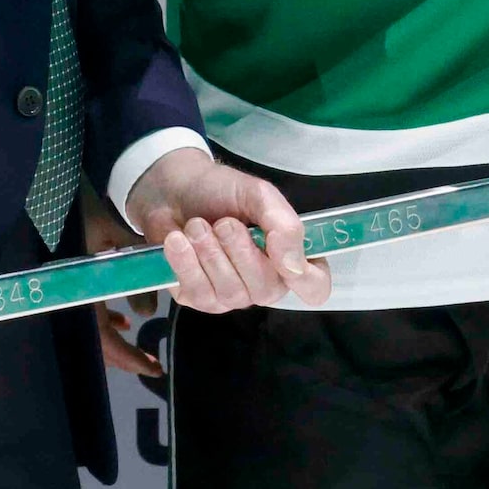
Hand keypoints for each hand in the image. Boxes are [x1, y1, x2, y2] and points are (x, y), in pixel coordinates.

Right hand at [83, 190, 164, 376]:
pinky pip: (89, 310)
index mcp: (81, 290)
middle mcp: (73, 295)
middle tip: (150, 363)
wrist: (52, 189)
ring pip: (94, 328)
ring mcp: (71, 289)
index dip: (129, 357)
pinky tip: (124, 316)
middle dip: (125, 354)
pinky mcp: (71, 282)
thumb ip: (131, 270)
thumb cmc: (81, 209)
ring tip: (138, 338)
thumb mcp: (111, 236)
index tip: (153, 367)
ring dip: (116, 337)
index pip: (105, 338)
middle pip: (98, 341)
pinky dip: (107, 318)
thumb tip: (147, 313)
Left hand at [119, 145, 332, 315]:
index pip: (315, 287)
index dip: (305, 279)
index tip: (279, 254)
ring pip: (230, 293)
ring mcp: (231, 295)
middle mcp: (265, 282)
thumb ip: (285, 226)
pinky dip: (186, 262)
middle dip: (240, 252)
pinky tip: (178, 240)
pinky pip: (198, 293)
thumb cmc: (221, 191)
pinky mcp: (197, 298)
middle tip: (224, 222)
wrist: (173, 189)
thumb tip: (294, 266)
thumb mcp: (259, 195)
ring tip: (196, 225)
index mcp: (290, 256)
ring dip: (210, 253)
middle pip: (266, 290)